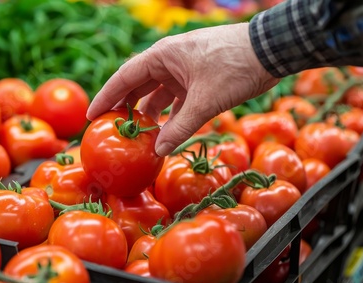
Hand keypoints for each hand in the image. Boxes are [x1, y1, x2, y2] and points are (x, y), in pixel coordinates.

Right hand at [87, 23, 278, 155]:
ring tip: (138, 136)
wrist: (270, 51)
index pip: (124, 77)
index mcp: (162, 56)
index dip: (106, 97)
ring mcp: (182, 69)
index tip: (92, 116)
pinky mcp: (197, 78)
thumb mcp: (205, 101)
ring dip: (148, 114)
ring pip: (157, 94)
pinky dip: (169, 115)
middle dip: (124, 108)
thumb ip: (180, 128)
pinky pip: (175, 98)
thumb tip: (157, 151)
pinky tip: (165, 132)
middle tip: (109, 129)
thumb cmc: (234, 67)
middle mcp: (168, 61)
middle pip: (137, 86)